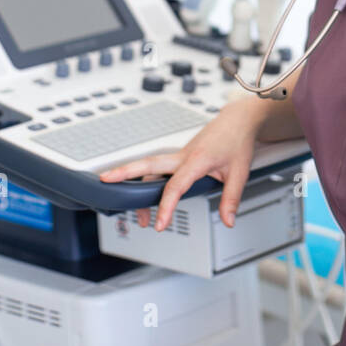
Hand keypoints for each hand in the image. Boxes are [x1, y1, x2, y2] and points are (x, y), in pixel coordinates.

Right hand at [96, 100, 259, 230]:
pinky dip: (147, 180)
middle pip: (148, 164)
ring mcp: (179, 155)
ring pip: (150, 168)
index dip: (165, 206)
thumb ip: (231, 198)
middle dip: (125, 172)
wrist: (238, 120)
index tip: (159, 224)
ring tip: (134, 212)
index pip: (176, 185)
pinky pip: (158, 168)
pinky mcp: (179, 156)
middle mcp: (183, 155)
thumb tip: (227, 221)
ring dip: (135, 182)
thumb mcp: (239, 172)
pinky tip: (145, 195)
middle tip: (106, 181)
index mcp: (197, 159)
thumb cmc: (237, 141)